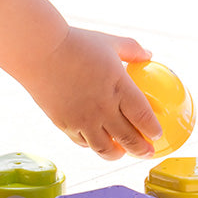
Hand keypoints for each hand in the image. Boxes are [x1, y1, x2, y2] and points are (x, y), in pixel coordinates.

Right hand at [20, 27, 163, 159]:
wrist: (39, 51)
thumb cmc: (75, 43)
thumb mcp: (108, 42)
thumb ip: (131, 49)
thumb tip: (148, 54)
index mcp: (119, 88)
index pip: (144, 117)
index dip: (154, 130)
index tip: (158, 134)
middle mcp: (104, 108)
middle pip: (129, 139)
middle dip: (142, 150)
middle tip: (147, 152)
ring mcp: (83, 119)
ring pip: (105, 149)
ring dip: (117, 154)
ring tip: (121, 153)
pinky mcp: (65, 124)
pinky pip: (83, 142)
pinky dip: (92, 145)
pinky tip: (95, 141)